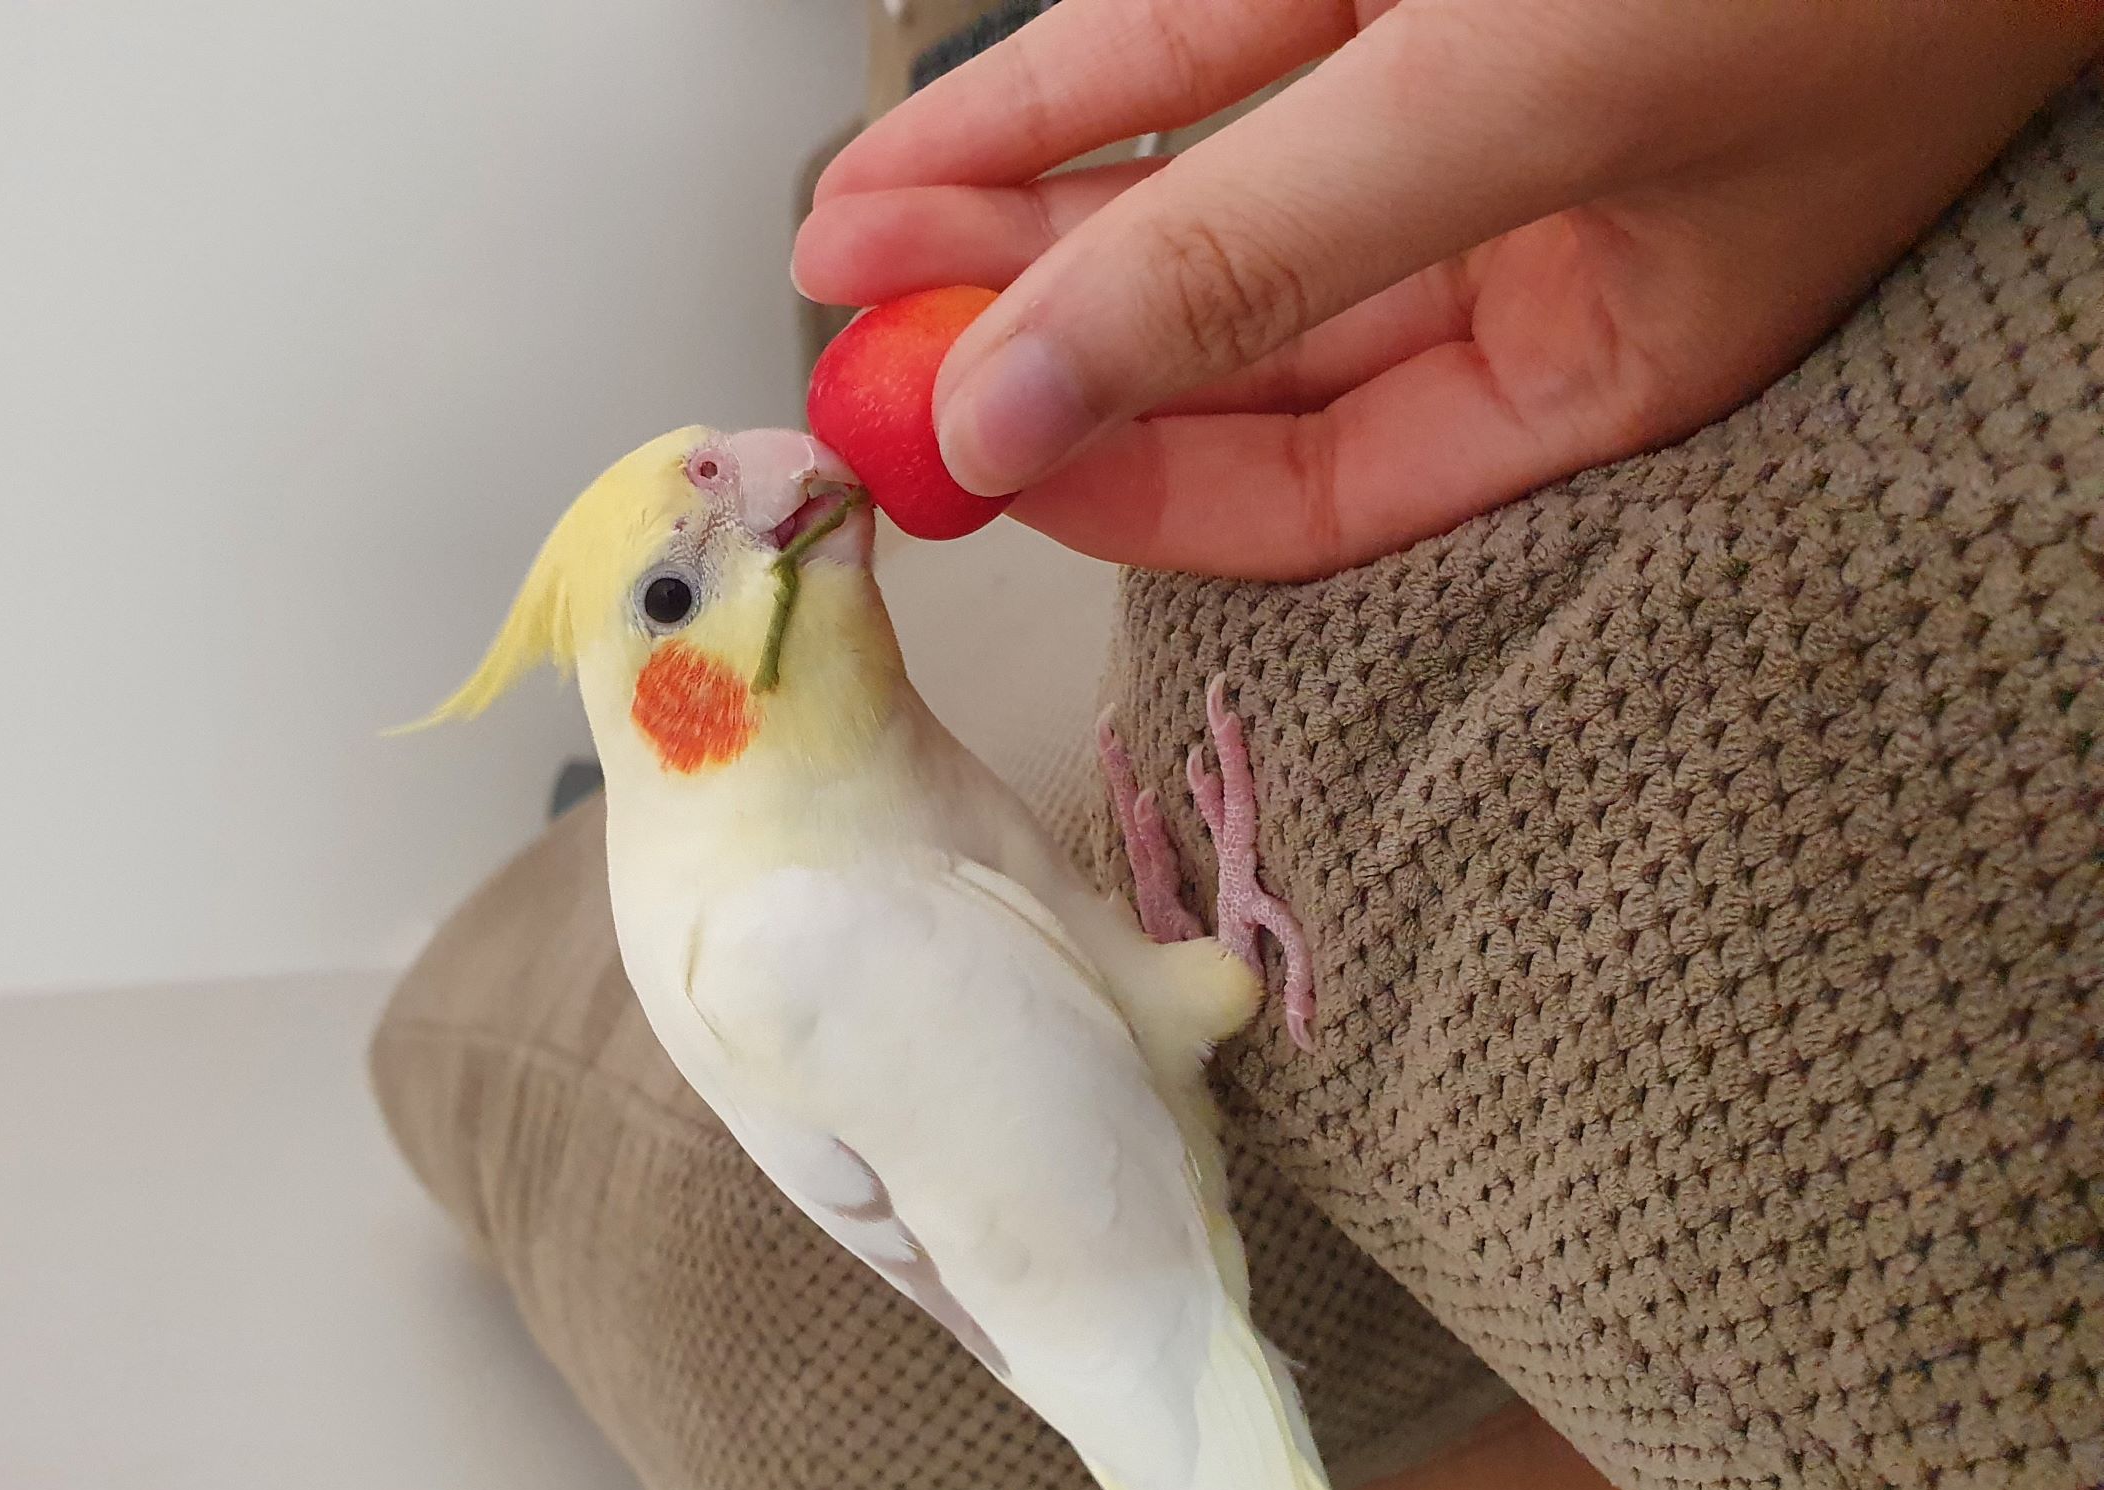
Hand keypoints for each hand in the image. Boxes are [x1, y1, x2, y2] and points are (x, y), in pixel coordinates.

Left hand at [795, 0, 2102, 578]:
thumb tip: (1010, 416)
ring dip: (1010, 215)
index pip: (1315, 491)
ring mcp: (1454, 92)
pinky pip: (1202, 45)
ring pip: (1186, 188)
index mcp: (1597, 359)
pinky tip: (929, 139)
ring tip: (846, 248)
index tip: (976, 459)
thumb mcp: (1519, 113)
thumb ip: (1258, 263)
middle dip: (1033, 339)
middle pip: (1222, 339)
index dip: (1126, 485)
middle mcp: (1516, 243)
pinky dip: (1063, 90)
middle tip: (867, 350)